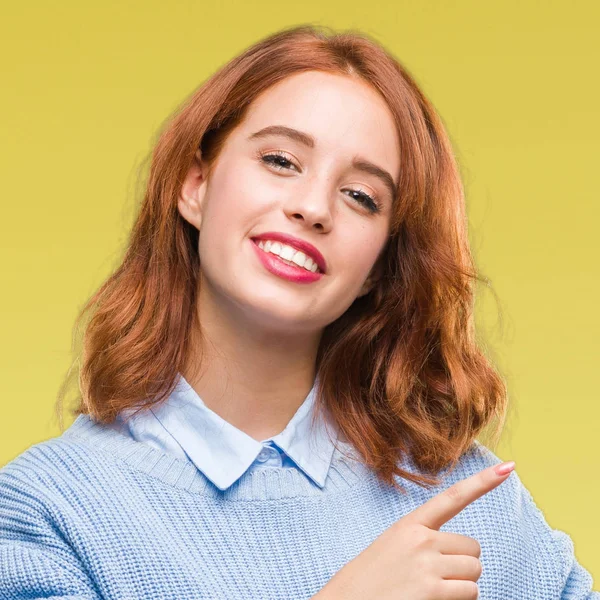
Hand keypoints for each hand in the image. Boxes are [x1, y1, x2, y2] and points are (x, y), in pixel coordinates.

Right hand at [315, 460, 514, 599]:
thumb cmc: (371, 580)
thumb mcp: (392, 548)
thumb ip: (424, 543)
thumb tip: (465, 556)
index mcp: (409, 525)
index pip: (452, 497)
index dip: (482, 482)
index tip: (507, 467)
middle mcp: (421, 540)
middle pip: (473, 548)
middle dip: (464, 564)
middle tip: (438, 577)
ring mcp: (428, 566)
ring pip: (474, 573)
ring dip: (462, 586)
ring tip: (432, 592)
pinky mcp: (433, 592)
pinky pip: (470, 594)